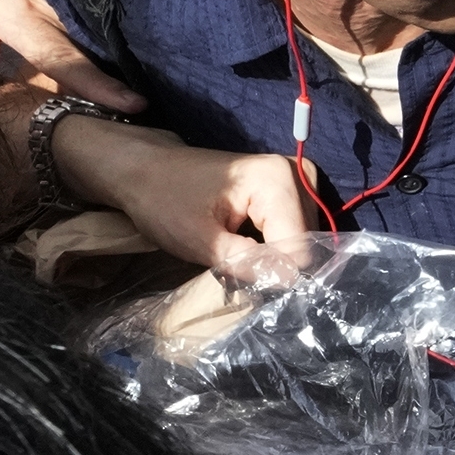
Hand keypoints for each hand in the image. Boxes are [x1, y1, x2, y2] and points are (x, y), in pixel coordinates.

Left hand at [54, 117, 315, 283]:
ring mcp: (299, 177)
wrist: (148, 171)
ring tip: (239, 255)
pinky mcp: (292, 185)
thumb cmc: (165, 201)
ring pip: (305, 237)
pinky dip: (276, 244)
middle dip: (276, 263)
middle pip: (306, 240)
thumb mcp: (200, 240)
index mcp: (276, 180)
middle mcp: (299, 173)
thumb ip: (246, 262)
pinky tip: (249, 245)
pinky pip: (297, 227)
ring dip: (276, 256)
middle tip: (234, 266)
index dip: (273, 272)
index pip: (299, 245)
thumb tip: (288, 282)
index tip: (239, 280)